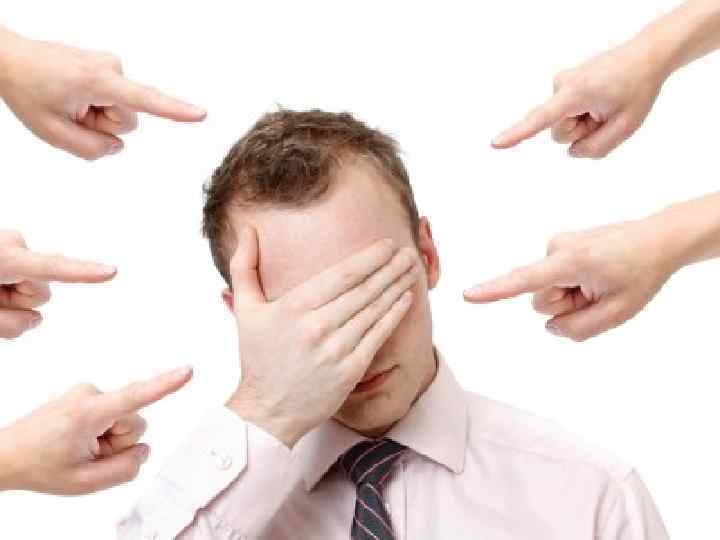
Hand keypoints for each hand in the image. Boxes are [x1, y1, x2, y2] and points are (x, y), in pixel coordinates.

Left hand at [0, 27, 205, 159]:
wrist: (8, 59)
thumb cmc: (27, 89)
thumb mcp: (52, 133)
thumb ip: (92, 150)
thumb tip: (117, 146)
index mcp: (99, 82)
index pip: (145, 101)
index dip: (175, 111)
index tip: (201, 114)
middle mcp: (112, 68)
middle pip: (127, 121)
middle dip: (102, 125)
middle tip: (70, 112)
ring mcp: (111, 65)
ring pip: (120, 112)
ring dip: (97, 116)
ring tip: (69, 102)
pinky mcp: (109, 67)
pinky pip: (113, 100)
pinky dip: (94, 105)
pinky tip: (72, 94)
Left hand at [0, 229, 116, 338]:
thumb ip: (11, 325)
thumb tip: (36, 319)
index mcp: (3, 257)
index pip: (53, 268)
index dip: (85, 272)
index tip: (113, 271)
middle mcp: (12, 243)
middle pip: (40, 291)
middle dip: (16, 302)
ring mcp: (12, 242)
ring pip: (32, 286)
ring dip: (8, 296)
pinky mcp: (12, 246)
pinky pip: (24, 277)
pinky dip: (7, 288)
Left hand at [0, 366, 192, 494]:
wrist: (6, 455)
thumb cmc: (39, 466)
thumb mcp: (84, 482)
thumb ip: (125, 469)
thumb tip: (143, 450)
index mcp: (89, 412)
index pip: (136, 396)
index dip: (166, 384)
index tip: (187, 371)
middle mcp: (90, 394)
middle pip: (134, 422)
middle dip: (119, 443)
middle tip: (88, 455)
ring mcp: (87, 392)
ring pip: (123, 420)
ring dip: (109, 439)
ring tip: (79, 448)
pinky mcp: (86, 395)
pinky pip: (112, 416)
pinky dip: (101, 433)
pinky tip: (77, 440)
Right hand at [226, 227, 419, 447]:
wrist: (267, 411)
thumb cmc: (258, 357)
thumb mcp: (245, 309)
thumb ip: (244, 266)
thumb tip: (249, 230)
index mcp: (294, 307)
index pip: (342, 274)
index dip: (369, 257)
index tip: (387, 244)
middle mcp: (317, 326)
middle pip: (364, 289)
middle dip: (390, 267)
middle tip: (408, 251)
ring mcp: (336, 349)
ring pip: (374, 310)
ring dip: (397, 286)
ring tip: (412, 269)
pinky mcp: (350, 370)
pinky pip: (378, 336)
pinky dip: (395, 314)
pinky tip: (406, 298)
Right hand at [463, 216, 680, 340]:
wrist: (658, 240)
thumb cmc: (641, 273)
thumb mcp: (617, 313)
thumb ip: (578, 329)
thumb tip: (550, 325)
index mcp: (570, 262)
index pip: (525, 281)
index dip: (494, 291)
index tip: (468, 296)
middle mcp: (556, 248)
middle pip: (541, 299)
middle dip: (566, 305)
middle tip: (599, 294)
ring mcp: (557, 245)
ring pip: (548, 290)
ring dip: (572, 296)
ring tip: (601, 283)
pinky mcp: (559, 247)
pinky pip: (555, 280)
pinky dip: (573, 285)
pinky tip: (597, 275)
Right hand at [491, 40, 667, 157]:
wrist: (646, 57)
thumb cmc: (638, 89)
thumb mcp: (625, 127)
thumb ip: (595, 149)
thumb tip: (571, 151)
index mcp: (576, 93)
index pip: (541, 119)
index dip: (517, 134)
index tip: (495, 144)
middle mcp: (561, 85)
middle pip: (560, 133)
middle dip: (583, 131)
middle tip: (608, 114)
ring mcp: (560, 84)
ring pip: (564, 125)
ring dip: (585, 123)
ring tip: (606, 105)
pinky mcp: (562, 86)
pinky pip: (568, 115)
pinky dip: (584, 115)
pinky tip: (601, 100)